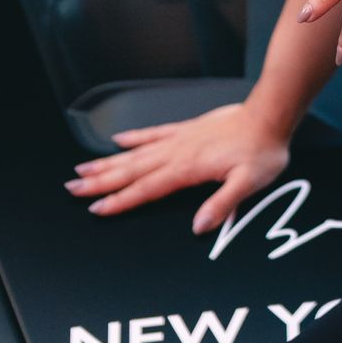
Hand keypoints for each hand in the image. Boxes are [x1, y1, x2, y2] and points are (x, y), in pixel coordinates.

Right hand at [66, 99, 291, 233]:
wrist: (269, 116)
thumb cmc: (262, 151)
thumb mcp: (249, 183)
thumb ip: (222, 204)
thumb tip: (199, 226)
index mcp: (188, 169)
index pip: (147, 189)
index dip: (120, 200)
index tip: (96, 208)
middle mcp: (177, 153)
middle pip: (131, 170)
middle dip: (100, 181)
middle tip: (73, 188)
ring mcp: (179, 139)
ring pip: (135, 154)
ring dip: (108, 162)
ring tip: (83, 169)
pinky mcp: (186, 130)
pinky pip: (153, 134)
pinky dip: (134, 138)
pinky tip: (118, 141)